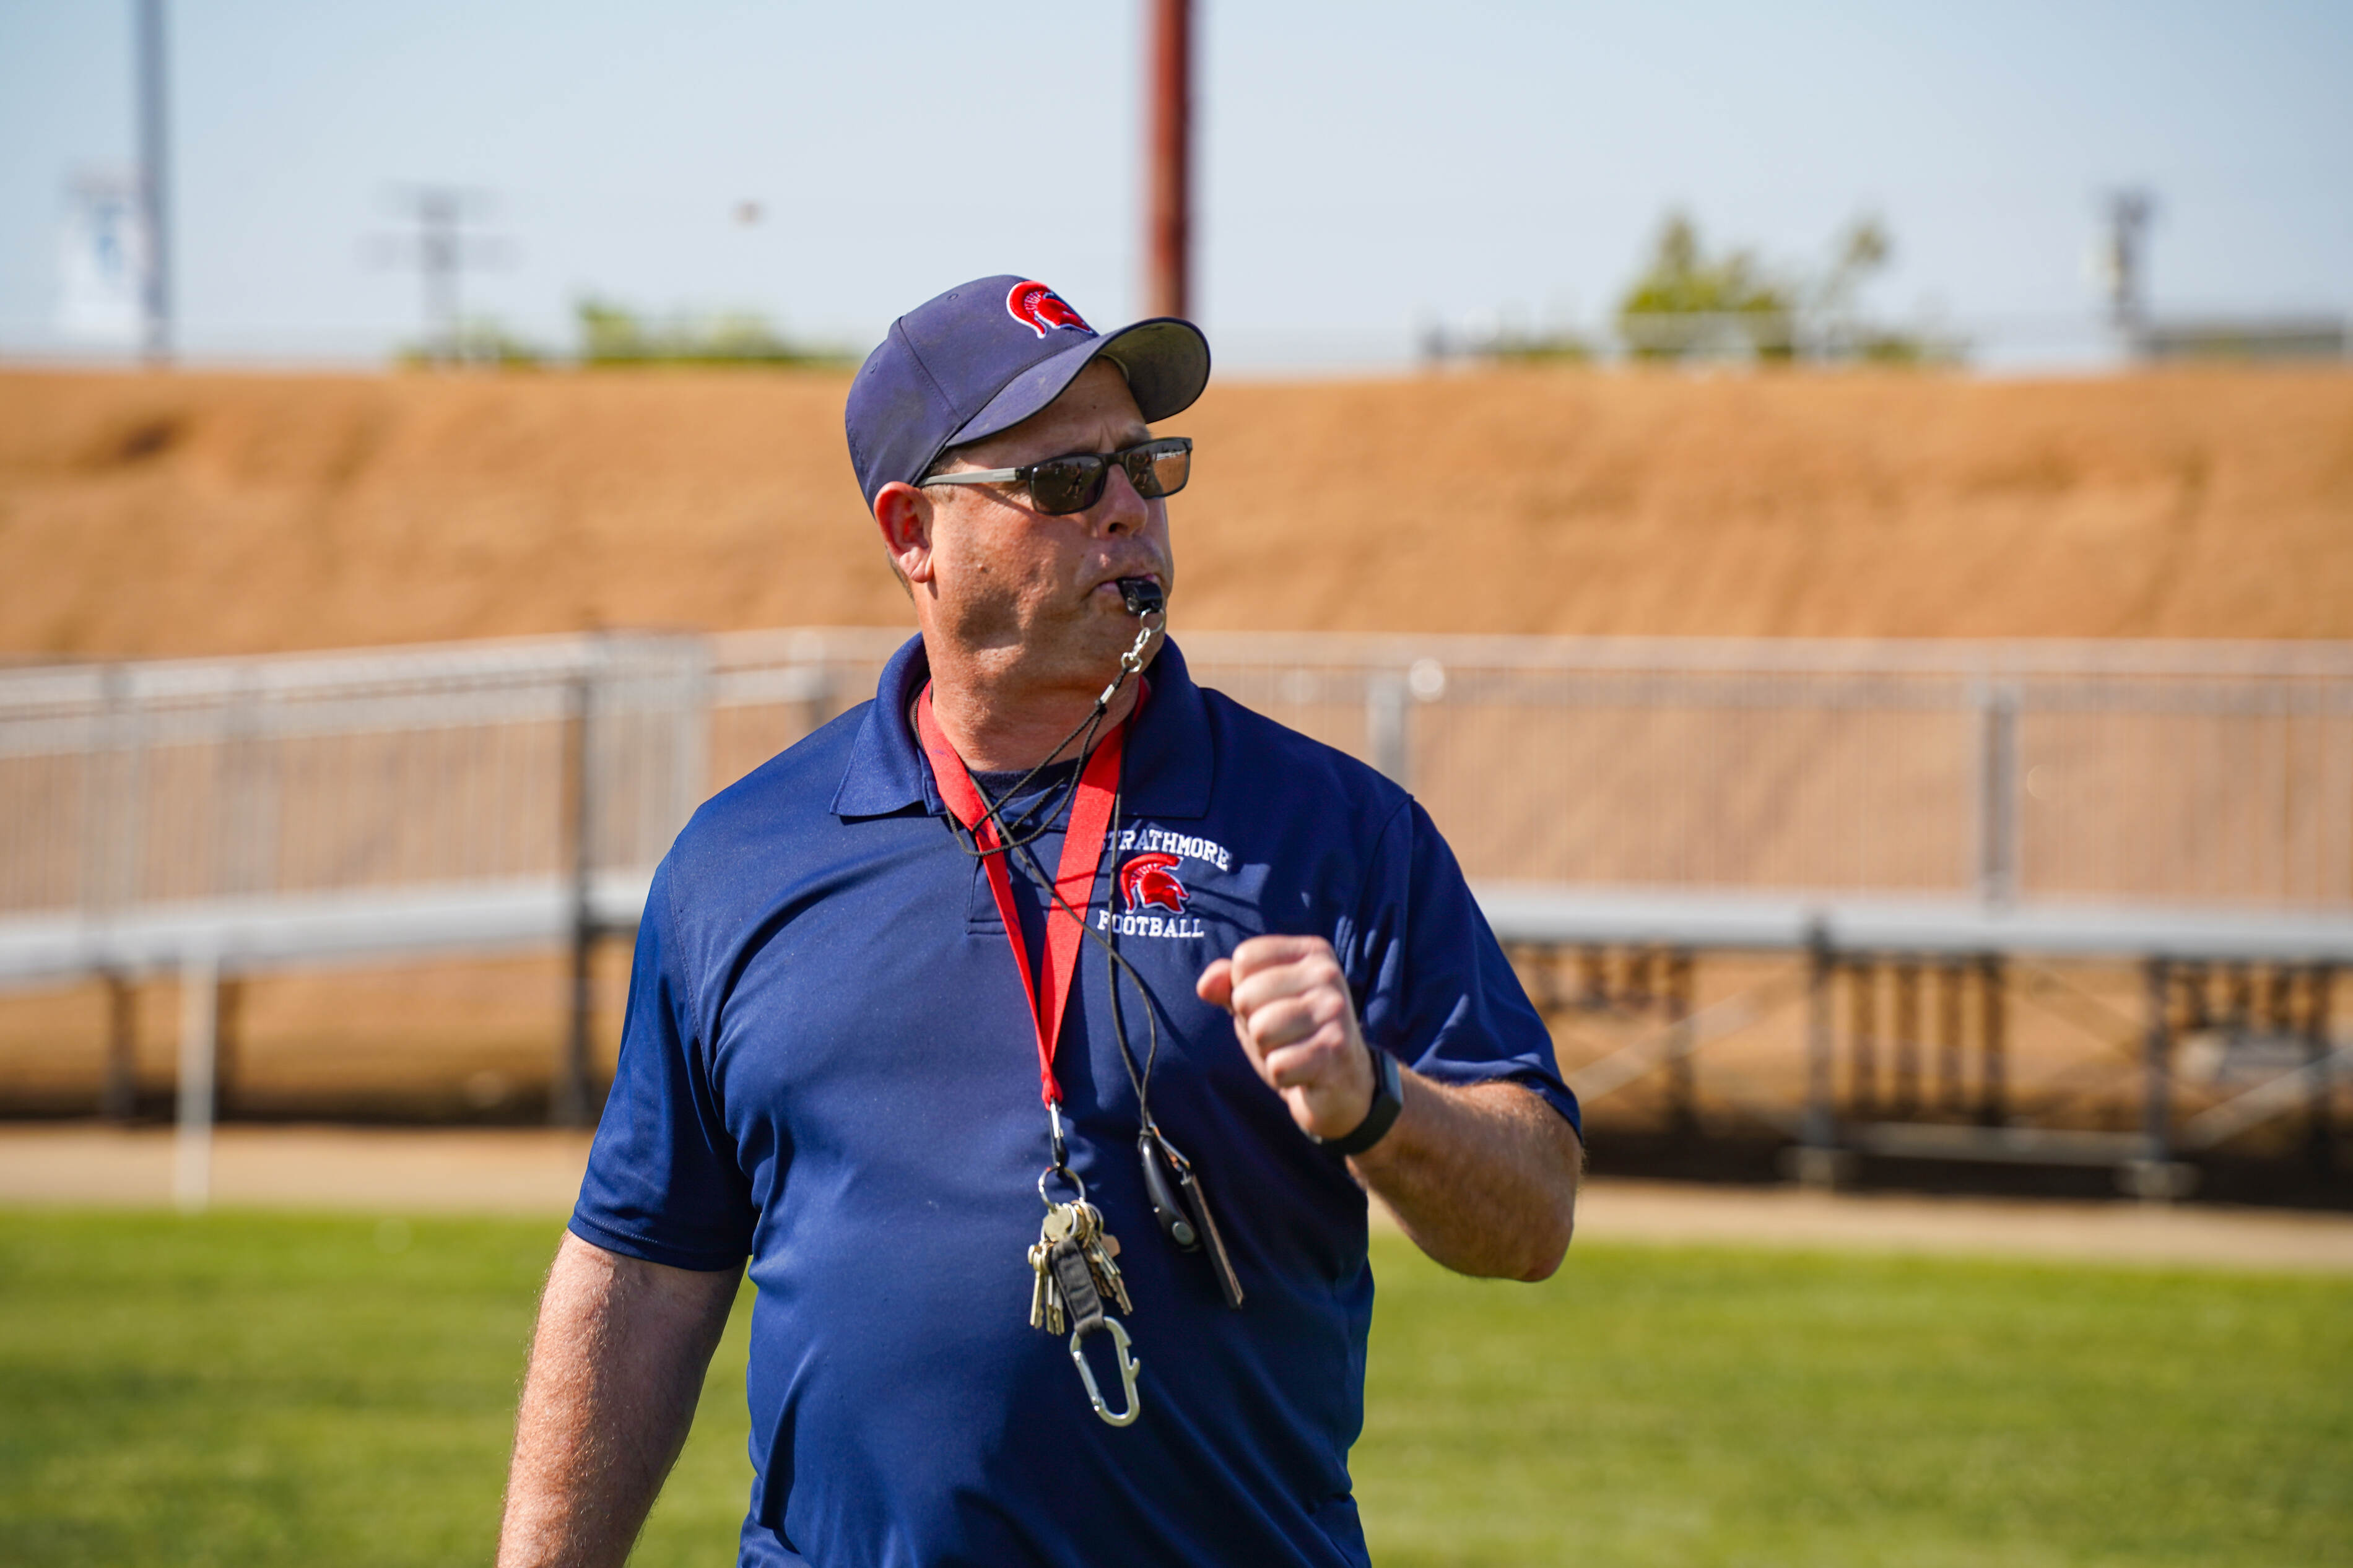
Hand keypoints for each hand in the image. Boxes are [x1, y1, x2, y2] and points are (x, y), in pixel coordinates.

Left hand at [1197, 934, 1374, 1140]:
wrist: (1345, 1084)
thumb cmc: (1295, 1035)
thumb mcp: (1260, 1003)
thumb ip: (1229, 986)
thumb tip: (1205, 984)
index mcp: (1312, 952)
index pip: (1244, 959)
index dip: (1243, 990)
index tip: (1272, 1005)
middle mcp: (1328, 974)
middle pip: (1246, 996)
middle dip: (1254, 1025)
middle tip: (1284, 1035)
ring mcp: (1335, 1011)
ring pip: (1260, 1032)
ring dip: (1267, 1052)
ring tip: (1293, 1051)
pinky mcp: (1336, 1050)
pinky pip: (1277, 1066)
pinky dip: (1281, 1077)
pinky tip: (1304, 1073)